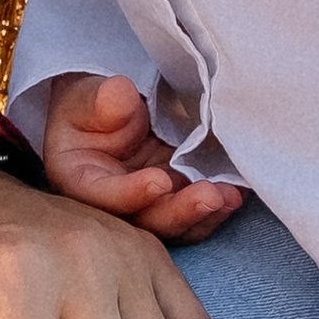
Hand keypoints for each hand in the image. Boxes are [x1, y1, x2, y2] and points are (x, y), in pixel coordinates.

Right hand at [42, 72, 245, 243]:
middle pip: (144, 221)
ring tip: (231, 195)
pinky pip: (195, 216)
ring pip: (174, 224)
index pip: (102, 196)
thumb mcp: (91, 96)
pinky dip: (218, 208)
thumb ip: (102, 100)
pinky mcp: (174, 201)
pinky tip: (237, 192)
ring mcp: (148, 206)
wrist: (117, 109)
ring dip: (205, 215)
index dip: (130, 194)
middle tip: (211, 195)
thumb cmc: (94, 103)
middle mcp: (114, 204)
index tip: (159, 181)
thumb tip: (120, 94)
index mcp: (81, 181)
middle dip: (180, 211)